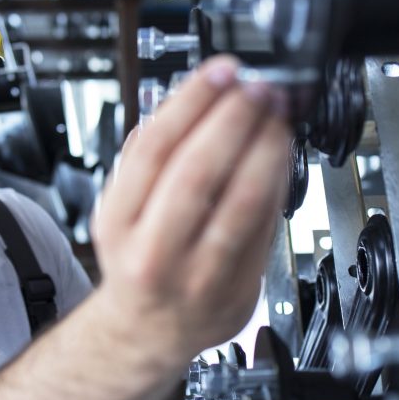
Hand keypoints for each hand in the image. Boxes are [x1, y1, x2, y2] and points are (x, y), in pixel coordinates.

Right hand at [92, 55, 293, 361]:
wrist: (150, 328)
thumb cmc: (139, 260)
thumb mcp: (120, 208)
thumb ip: (146, 159)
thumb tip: (191, 99)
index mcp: (117, 222)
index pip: (153, 149)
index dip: (192, 101)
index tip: (221, 71)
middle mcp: (153, 251)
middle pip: (197, 171)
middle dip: (234, 119)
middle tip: (257, 88)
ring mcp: (198, 275)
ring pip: (240, 202)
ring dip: (266, 148)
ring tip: (276, 116)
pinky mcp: (238, 288)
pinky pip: (265, 226)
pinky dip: (278, 182)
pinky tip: (280, 155)